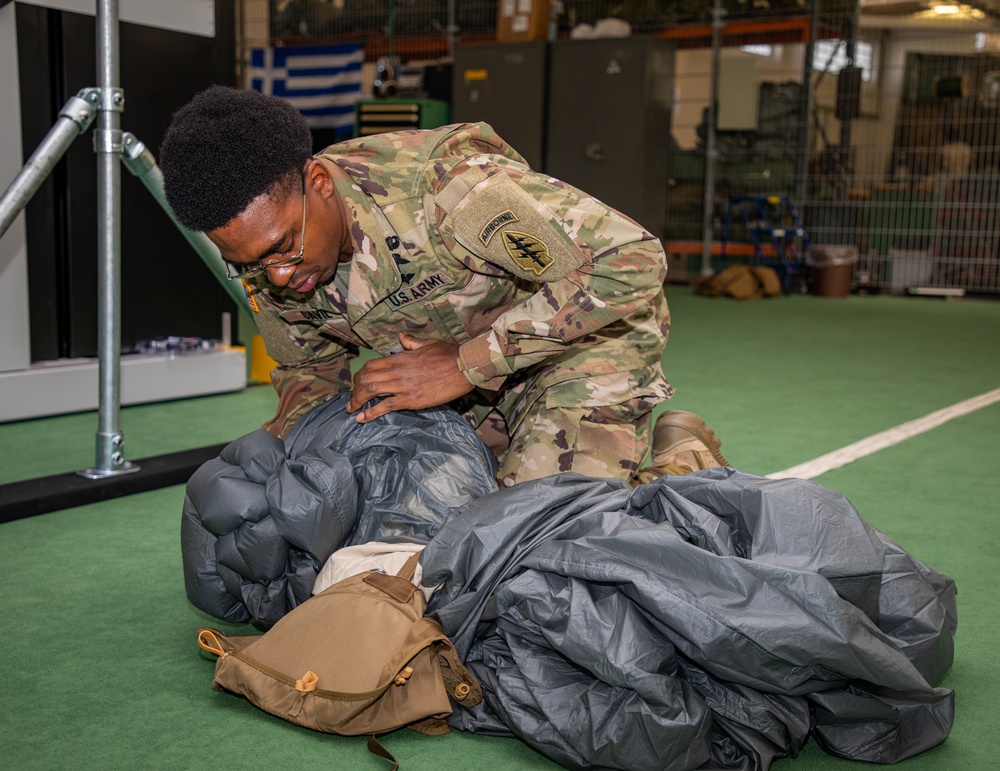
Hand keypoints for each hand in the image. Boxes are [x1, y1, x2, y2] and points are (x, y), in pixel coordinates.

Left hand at [348, 333, 474, 422]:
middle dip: (354, 391)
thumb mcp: (428, 343)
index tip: (356, 384)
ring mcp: (403, 386)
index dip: (359, 376)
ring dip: (358, 402)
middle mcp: (397, 371)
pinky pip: (386, 406)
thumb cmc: (449, 354)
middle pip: (366, 379)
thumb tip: (401, 337)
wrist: (464, 366)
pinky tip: (362, 419)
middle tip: (352, 400)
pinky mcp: (411, 399)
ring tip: (352, 410)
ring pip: (371, 391)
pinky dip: (371, 413)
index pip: (370, 366)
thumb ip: (411, 342)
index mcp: (400, 357)